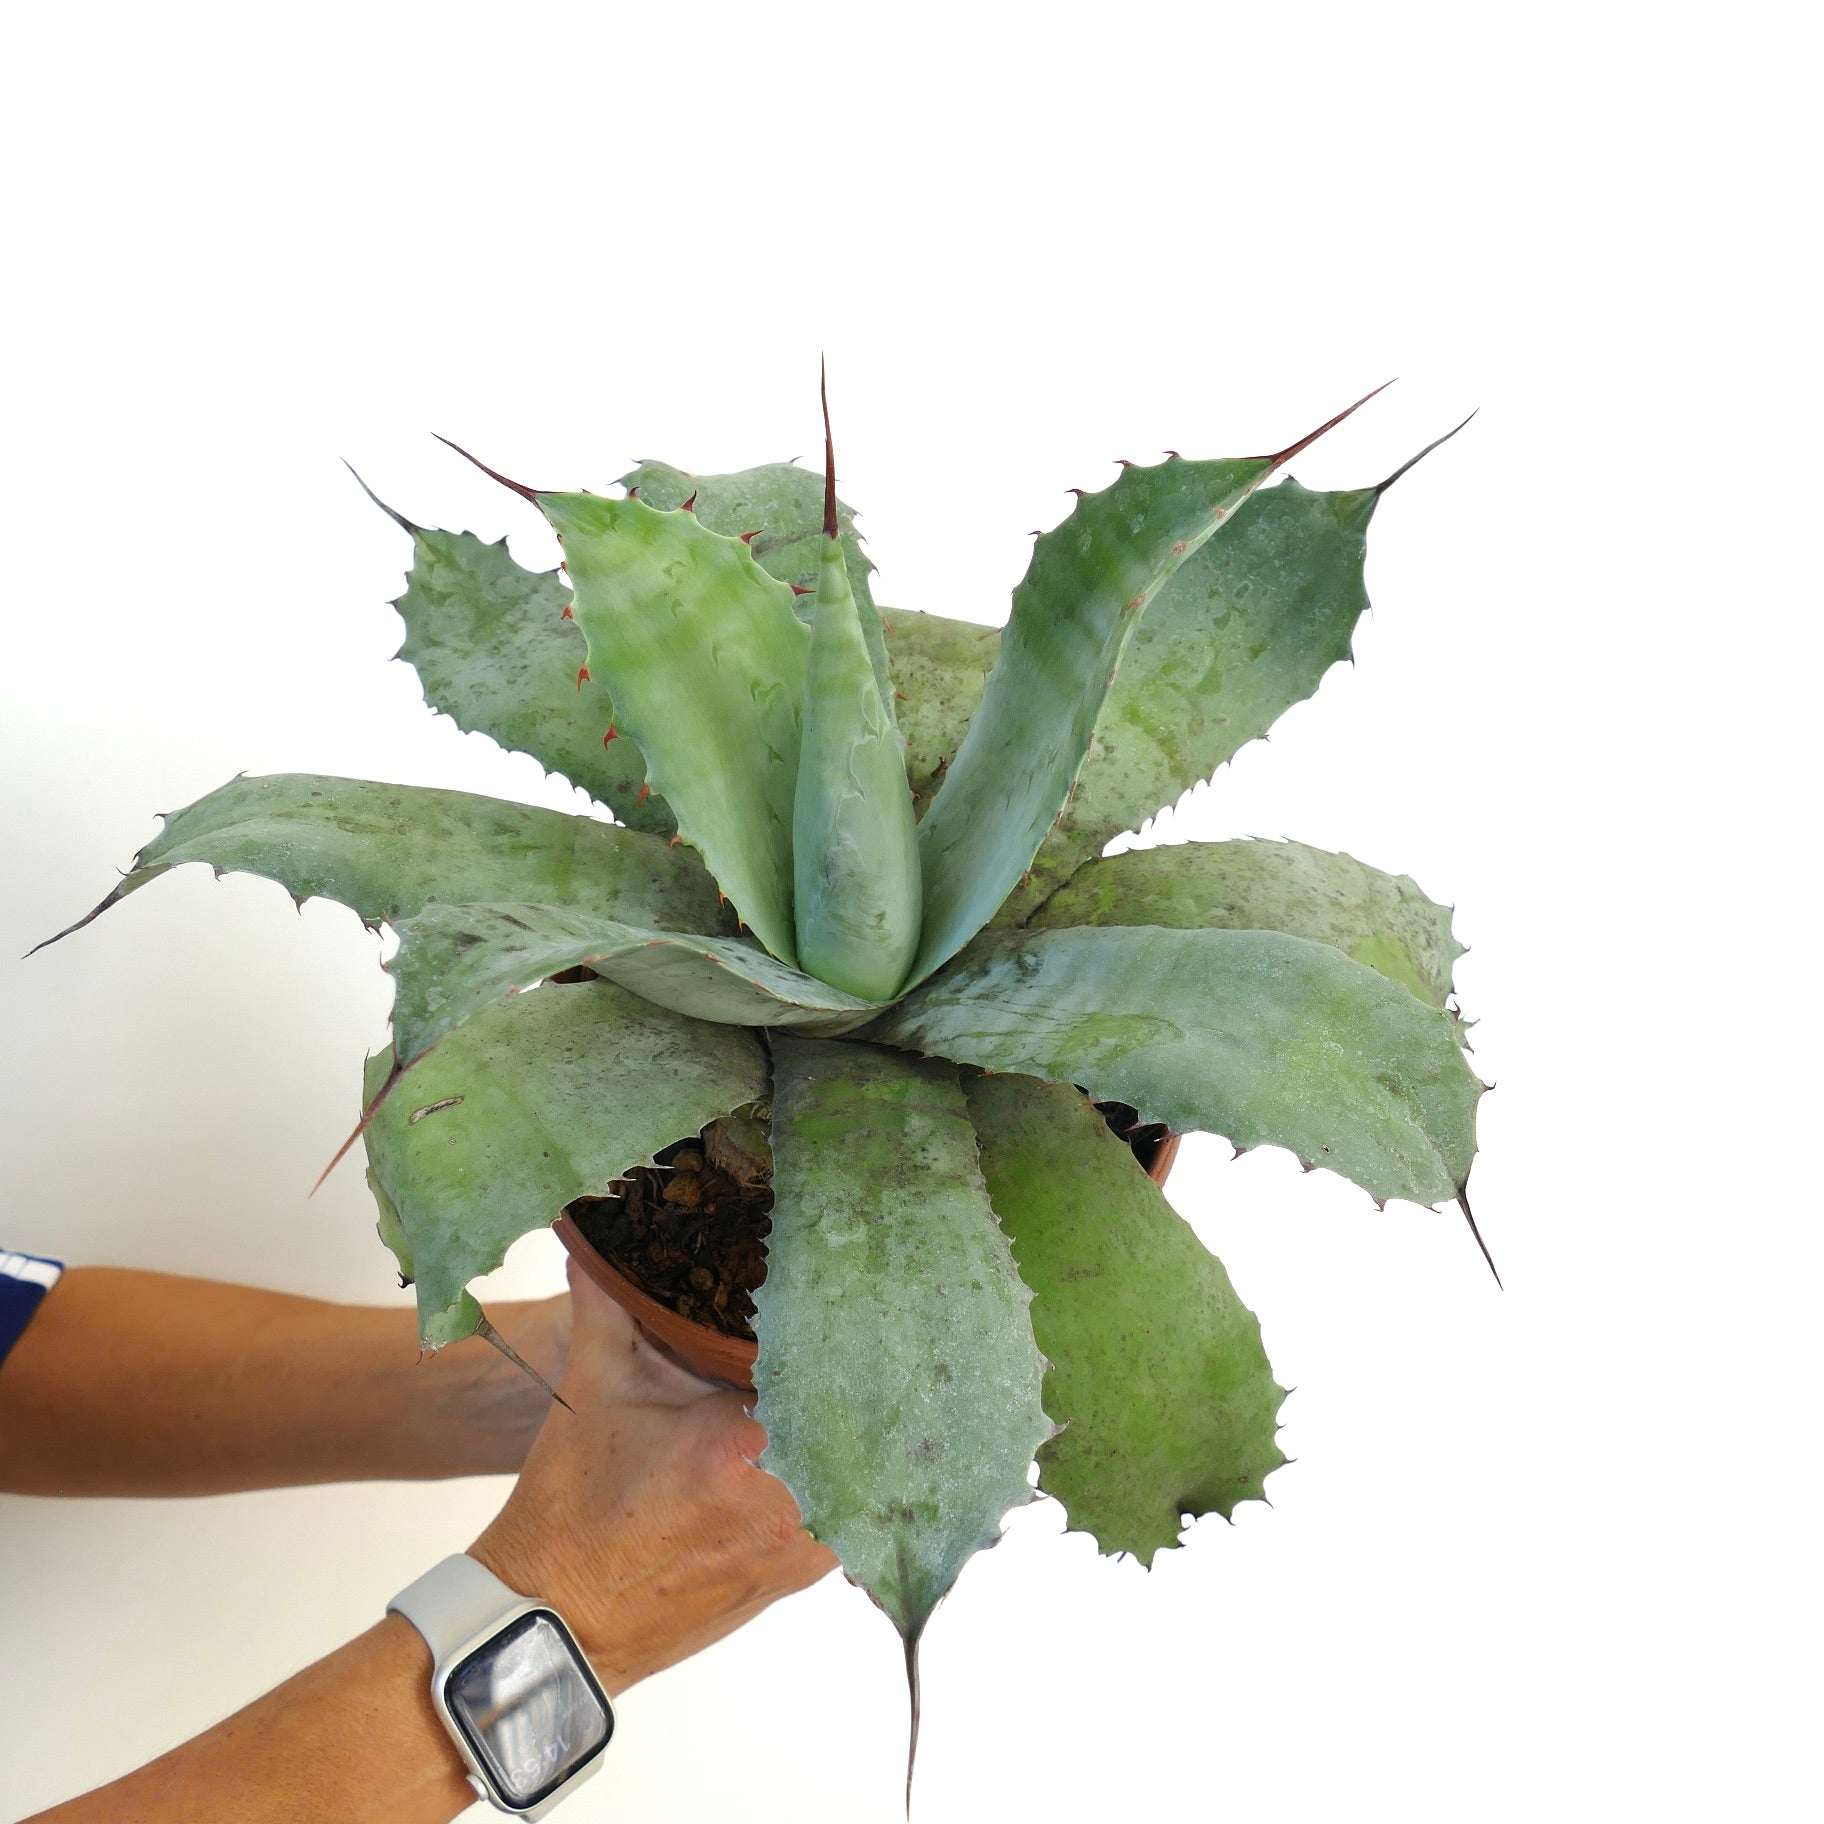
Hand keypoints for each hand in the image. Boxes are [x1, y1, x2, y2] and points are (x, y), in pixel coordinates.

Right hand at [470, 1259, 836, 1690]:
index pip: (819, 1363)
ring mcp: (800, 1548)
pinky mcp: (798, 1574)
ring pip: (863, 1465)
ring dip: (853, 1424)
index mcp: (736, 1448)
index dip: (832, 1324)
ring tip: (849, 1372)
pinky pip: (847, 1509)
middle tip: (863, 1321)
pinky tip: (826, 1436)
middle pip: (854, 1413)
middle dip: (852, 1369)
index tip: (834, 1291)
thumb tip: (593, 1232)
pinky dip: (842, 1471)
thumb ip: (608, 1305)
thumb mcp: (592, 1391)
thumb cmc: (570, 1511)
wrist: (557, 1621)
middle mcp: (785, 1503)